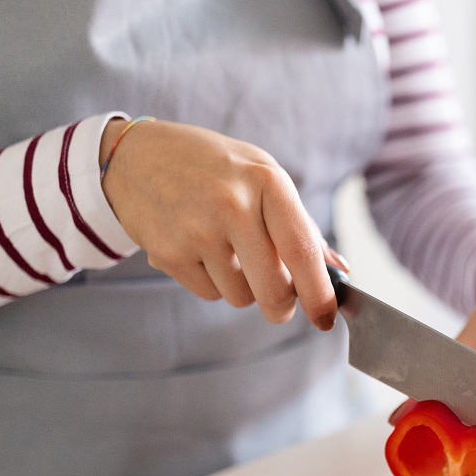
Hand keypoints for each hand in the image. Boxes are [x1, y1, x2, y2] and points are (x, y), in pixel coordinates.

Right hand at [98, 117, 344, 329]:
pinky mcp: (168, 253)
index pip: (302, 251)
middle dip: (282, 307)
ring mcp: (196, 230)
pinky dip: (213, 282)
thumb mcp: (263, 176)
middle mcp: (232, 205)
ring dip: (244, 288)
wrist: (136, 157)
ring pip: (241, 297)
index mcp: (267, 182)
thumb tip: (339, 270)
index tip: (327, 318)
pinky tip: (200, 250)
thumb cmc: (214, 168)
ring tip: (228, 251)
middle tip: (281, 304)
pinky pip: (209, 293)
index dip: (319, 293)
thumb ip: (301, 225)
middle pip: (273, 289)